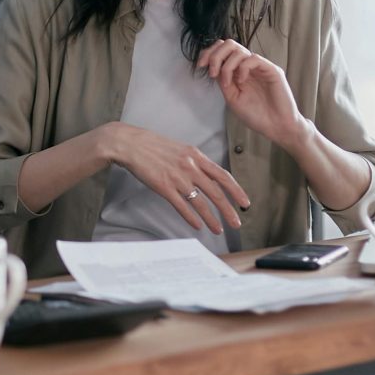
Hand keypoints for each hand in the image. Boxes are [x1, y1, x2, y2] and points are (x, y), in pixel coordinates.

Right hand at [102, 123, 249, 232]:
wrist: (130, 144)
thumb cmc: (153, 146)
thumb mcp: (180, 149)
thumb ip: (195, 162)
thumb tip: (208, 176)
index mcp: (196, 156)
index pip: (223, 176)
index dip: (236, 191)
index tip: (244, 203)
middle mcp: (190, 167)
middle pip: (216, 192)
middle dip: (228, 210)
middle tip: (237, 223)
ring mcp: (177, 177)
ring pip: (201, 202)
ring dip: (211, 218)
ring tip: (218, 230)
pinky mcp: (164, 187)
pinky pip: (182, 206)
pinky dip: (191, 217)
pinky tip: (197, 226)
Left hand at [197, 39, 306, 147]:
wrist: (276, 127)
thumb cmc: (256, 115)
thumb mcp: (232, 97)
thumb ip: (223, 81)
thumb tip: (212, 66)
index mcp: (238, 71)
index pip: (222, 51)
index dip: (209, 53)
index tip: (200, 65)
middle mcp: (248, 66)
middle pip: (229, 44)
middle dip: (215, 55)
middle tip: (211, 71)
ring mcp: (260, 67)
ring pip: (239, 50)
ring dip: (227, 66)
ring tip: (227, 83)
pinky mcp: (272, 70)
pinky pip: (253, 58)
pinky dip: (242, 68)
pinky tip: (242, 81)